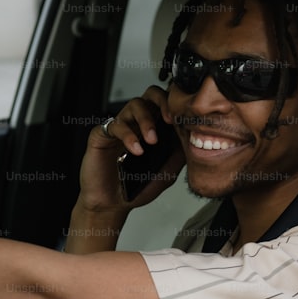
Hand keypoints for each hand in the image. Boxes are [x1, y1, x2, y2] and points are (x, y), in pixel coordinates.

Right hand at [78, 86, 185, 212]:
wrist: (113, 204)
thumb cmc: (138, 187)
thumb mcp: (168, 171)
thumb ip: (180, 153)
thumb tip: (195, 138)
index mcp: (155, 127)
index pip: (168, 103)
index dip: (178, 106)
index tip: (186, 119)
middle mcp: (138, 122)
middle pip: (151, 94)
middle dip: (163, 103)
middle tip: (169, 120)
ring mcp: (121, 126)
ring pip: (135, 104)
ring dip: (147, 120)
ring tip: (152, 140)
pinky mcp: (102, 134)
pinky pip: (116, 125)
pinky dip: (129, 136)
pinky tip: (136, 150)